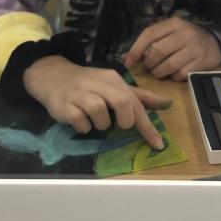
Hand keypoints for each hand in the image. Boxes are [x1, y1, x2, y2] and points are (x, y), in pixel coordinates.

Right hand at [22, 56, 171, 148]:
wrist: (52, 76)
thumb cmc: (89, 84)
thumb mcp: (114, 86)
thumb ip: (140, 97)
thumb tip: (168, 103)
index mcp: (113, 79)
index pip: (135, 102)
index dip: (148, 125)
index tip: (158, 144)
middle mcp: (98, 84)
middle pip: (121, 101)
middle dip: (124, 120)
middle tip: (119, 125)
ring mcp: (80, 94)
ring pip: (99, 111)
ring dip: (102, 124)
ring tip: (96, 122)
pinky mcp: (65, 105)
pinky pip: (80, 121)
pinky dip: (84, 127)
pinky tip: (82, 123)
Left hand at [123, 17, 220, 80]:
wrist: (214, 42)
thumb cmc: (185, 39)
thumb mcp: (168, 34)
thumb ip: (149, 44)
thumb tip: (125, 58)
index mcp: (173, 23)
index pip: (149, 34)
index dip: (136, 49)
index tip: (128, 63)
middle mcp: (185, 33)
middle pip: (158, 51)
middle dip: (149, 63)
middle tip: (149, 67)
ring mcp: (194, 48)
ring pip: (170, 64)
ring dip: (159, 72)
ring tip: (158, 72)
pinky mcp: (201, 62)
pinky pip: (181, 74)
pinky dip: (173, 77)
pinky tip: (173, 74)